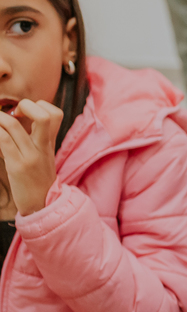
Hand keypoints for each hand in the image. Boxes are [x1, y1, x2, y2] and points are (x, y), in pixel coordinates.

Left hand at [0, 99, 62, 215]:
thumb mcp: (43, 157)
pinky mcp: (17, 166)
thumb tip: (15, 121)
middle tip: (14, 112)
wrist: (42, 206)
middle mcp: (43, 148)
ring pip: (14, 125)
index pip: (55, 114)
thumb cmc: (38, 181)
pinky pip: (3, 141)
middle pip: (44, 115)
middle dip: (26, 105)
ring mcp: (31, 157)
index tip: (24, 113)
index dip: (39, 105)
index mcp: (50, 143)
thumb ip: (36, 139)